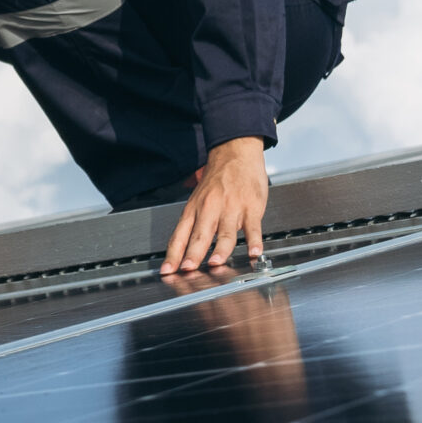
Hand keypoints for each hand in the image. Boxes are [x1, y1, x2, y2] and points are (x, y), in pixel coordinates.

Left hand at [160, 137, 269, 276]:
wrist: (236, 151)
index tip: (167, 271)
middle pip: (200, 235)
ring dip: (220, 250)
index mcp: (195, 209)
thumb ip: (192, 224)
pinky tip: (254, 252)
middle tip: (187, 269)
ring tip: (215, 264)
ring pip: (225, 233)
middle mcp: (210, 209)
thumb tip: (181, 250)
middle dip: (193, 254)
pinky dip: (254, 241)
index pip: (180, 235)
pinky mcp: (251, 207)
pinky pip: (253, 227)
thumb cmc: (218, 179)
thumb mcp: (197, 198)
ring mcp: (232, 208)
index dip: (173, 255)